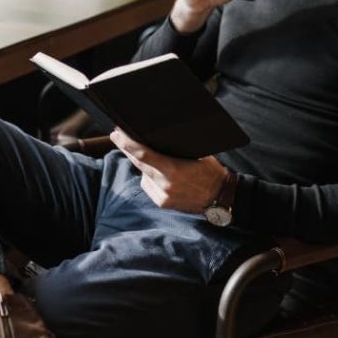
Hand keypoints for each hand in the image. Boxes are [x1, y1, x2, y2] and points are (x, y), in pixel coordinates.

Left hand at [110, 127, 226, 212]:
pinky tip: (163, 177)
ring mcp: (163, 195)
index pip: (143, 154)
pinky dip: (151, 179)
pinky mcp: (162, 203)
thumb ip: (176, 150)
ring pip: (144, 175)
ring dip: (145, 166)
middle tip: (117, 136)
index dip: (127, 144)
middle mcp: (165, 184)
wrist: (220, 197)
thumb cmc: (211, 172)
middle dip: (126, 149)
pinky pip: (149, 186)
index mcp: (174, 169)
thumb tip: (156, 138)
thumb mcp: (198, 154)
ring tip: (160, 162)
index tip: (117, 133)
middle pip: (138, 163)